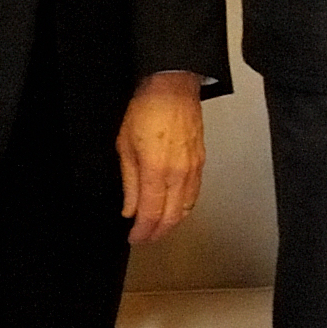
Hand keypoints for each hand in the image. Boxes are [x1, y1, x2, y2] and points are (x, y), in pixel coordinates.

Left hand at [117, 71, 205, 244]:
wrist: (172, 89)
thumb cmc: (147, 110)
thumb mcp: (125, 146)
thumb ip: (128, 182)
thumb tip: (130, 208)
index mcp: (156, 169)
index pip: (151, 213)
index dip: (142, 231)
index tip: (135, 238)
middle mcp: (178, 173)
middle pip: (172, 216)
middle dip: (158, 233)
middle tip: (146, 238)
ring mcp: (193, 168)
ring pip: (186, 208)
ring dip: (173, 223)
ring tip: (159, 228)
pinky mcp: (201, 163)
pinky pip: (195, 194)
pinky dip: (184, 208)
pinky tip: (176, 210)